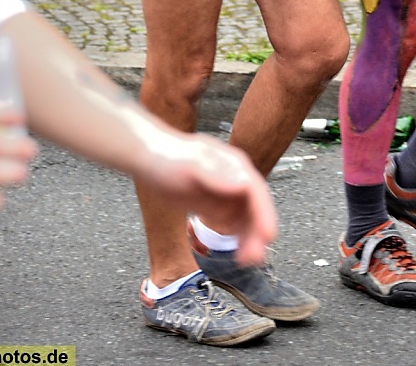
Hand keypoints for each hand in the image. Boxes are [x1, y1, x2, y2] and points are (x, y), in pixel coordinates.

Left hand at [148, 134, 276, 266]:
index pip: (256, 192)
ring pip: (246, 219)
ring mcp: (225, 193)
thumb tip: (243, 184)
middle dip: (257, 232)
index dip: (264, 214)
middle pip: (254, 208)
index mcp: (233, 165)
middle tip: (254, 257)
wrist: (148, 156)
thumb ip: (216, 174)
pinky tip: (237, 252)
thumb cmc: (167, 155)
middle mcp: (234, 178)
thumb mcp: (191, 164)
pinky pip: (233, 224)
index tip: (267, 236)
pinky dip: (238, 239)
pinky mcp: (215, 204)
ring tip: (246, 260)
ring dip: (250, 239)